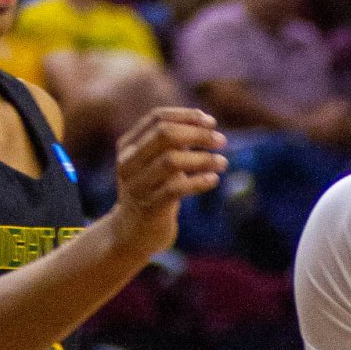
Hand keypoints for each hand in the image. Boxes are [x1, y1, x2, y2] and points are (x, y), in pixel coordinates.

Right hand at [112, 104, 227, 254]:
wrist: (132, 233)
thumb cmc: (152, 191)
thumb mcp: (157, 163)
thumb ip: (174, 143)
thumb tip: (206, 122)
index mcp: (127, 146)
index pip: (156, 118)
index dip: (187, 116)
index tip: (211, 122)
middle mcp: (127, 162)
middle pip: (164, 135)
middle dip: (198, 134)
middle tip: (221, 141)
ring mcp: (136, 185)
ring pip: (171, 161)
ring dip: (203, 159)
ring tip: (223, 162)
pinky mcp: (149, 207)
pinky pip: (176, 189)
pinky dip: (199, 181)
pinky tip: (213, 179)